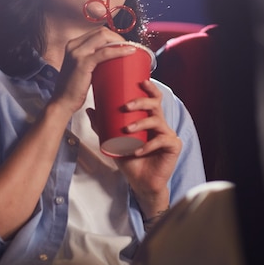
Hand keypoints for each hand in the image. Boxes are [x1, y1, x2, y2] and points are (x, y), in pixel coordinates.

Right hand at [50, 27, 133, 114]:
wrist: (62, 102)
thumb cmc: (73, 90)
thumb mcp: (81, 69)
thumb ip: (92, 60)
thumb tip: (110, 58)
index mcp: (73, 45)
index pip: (97, 32)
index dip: (113, 36)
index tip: (123, 45)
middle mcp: (73, 45)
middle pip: (102, 32)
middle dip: (118, 37)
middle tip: (128, 48)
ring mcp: (77, 53)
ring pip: (104, 37)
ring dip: (120, 41)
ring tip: (131, 50)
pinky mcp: (83, 63)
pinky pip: (105, 52)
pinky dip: (119, 51)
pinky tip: (129, 52)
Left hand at [102, 79, 181, 216]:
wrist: (141, 182)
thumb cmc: (129, 160)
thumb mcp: (113, 141)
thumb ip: (103, 126)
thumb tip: (90, 109)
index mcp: (150, 119)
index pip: (153, 98)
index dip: (150, 88)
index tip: (141, 81)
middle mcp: (160, 124)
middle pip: (155, 105)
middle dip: (141, 102)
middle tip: (126, 106)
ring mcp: (168, 135)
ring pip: (157, 121)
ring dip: (141, 123)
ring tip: (127, 130)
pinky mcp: (173, 146)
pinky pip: (161, 141)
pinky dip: (148, 146)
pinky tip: (137, 152)